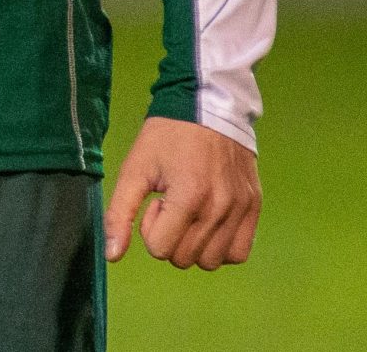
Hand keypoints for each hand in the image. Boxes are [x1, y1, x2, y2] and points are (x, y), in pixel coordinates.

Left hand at [105, 115, 261, 269]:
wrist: (208, 105)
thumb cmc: (167, 135)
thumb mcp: (135, 168)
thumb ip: (119, 213)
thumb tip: (112, 256)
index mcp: (189, 197)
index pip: (160, 250)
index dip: (151, 228)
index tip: (157, 200)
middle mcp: (220, 208)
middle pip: (185, 259)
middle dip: (170, 236)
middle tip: (173, 203)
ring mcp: (241, 209)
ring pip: (212, 261)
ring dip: (195, 244)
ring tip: (191, 210)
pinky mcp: (255, 207)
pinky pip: (239, 253)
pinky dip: (221, 246)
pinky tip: (209, 222)